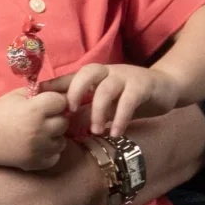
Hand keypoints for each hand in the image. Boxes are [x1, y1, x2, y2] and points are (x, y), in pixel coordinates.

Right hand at [0, 88, 69, 169]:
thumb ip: (42, 93)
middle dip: (55, 118)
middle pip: (64, 121)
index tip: (44, 104)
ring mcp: (39, 148)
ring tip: (38, 133)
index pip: (62, 101)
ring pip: (62, 140)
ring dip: (53, 136)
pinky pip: (55, 155)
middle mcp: (39, 130)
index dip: (54, 101)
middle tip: (41, 119)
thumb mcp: (18, 95)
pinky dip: (48, 151)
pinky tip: (36, 145)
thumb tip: (65, 92)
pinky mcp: (37, 163)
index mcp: (34, 110)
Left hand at [57, 64, 177, 136]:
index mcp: (95, 75)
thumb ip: (85, 111)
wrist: (167, 88)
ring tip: (96, 132)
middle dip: (75, 92)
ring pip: (106, 89)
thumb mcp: (105, 104)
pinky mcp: (142, 85)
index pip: (71, 77)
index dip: (54, 85)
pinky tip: (116, 133)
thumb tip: (61, 125)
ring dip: (99, 112)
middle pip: (86, 73)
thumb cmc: (130, 97)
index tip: (37, 97)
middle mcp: (108, 72)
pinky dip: (121, 118)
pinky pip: (129, 101)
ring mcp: (125, 76)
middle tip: (70, 112)